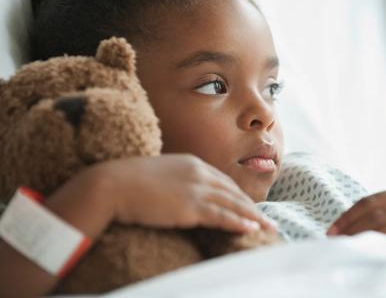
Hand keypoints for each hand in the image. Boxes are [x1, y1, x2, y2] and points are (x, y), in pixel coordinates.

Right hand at [95, 154, 276, 233]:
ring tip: (267, 228)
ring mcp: (195, 188)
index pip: (223, 180)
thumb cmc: (128, 181)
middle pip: (233, 191)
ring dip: (253, 217)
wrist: (111, 184)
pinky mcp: (190, 206)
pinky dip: (239, 222)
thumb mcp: (158, 175)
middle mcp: (199, 173)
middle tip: (267, 219)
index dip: (238, 195)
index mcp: (192, 163)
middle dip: (252, 206)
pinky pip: (221, 215)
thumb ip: (175, 181)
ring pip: (233, 204)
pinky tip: (251, 229)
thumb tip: (179, 194)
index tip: (249, 205)